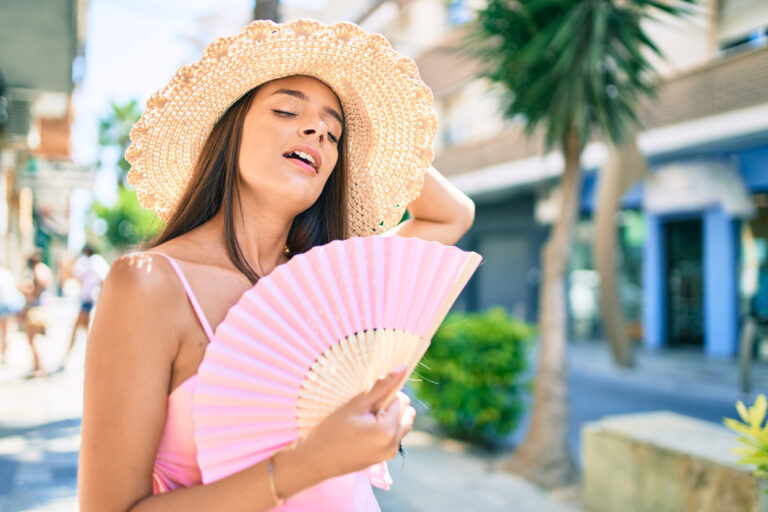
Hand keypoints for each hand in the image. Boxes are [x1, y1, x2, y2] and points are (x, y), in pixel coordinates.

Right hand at [296, 367, 415, 480]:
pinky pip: (394, 436)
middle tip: (366, 411)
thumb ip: (381, 386)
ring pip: (402, 424)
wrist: (314, 460)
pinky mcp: (383, 458)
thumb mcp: (356, 404)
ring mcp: (389, 454)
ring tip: (365, 421)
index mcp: (388, 431)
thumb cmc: (331, 430)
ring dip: (389, 418)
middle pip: (407, 413)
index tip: (367, 402)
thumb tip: (402, 368)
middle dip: (391, 407)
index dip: (385, 395)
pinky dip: (385, 429)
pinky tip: (363, 432)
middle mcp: (393, 445)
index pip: (402, 400)